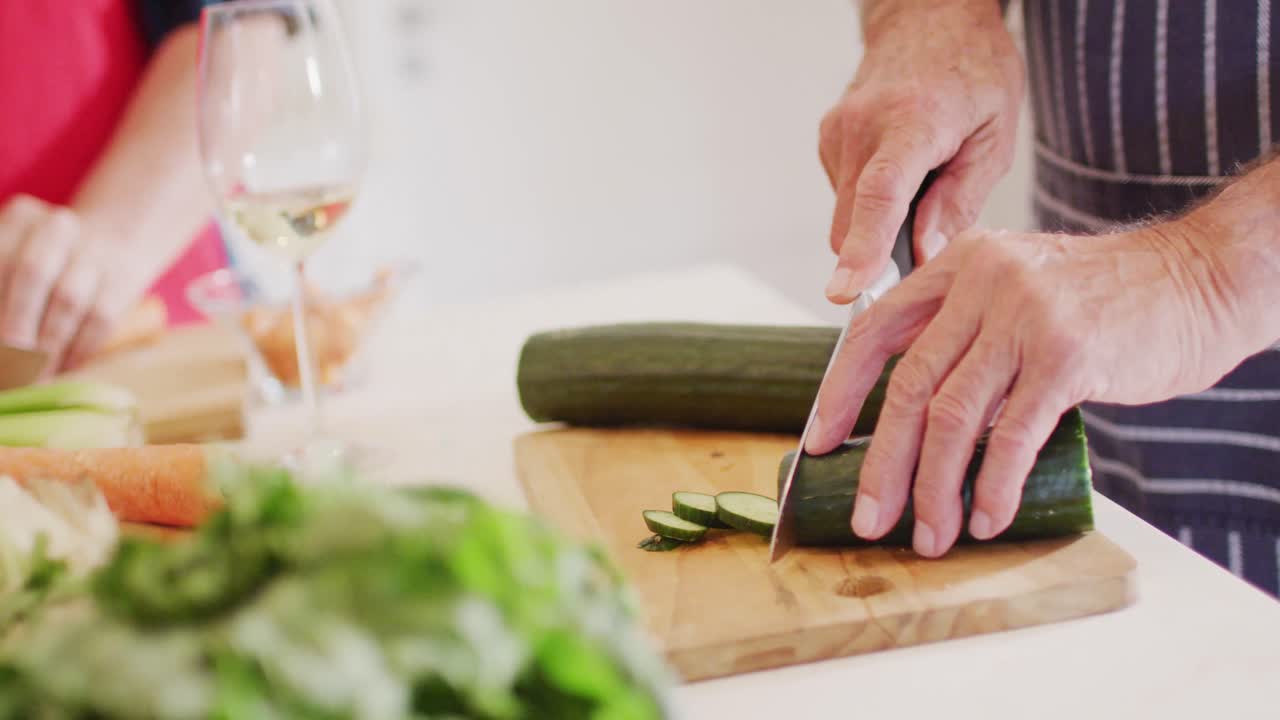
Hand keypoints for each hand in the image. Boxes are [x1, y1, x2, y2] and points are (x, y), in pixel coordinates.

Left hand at [0, 195, 140, 370]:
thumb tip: (1, 345)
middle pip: (32, 275)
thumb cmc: (50, 260)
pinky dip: (80, 347)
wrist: (114, 241)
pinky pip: (101, 318)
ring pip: (68, 301)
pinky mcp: (124, 279)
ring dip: (48, 345)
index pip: (0, 259)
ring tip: (35, 376)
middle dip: (17, 324)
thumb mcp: (17, 255)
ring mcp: (96, 252)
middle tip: (9, 366)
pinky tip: (66, 367)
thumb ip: (6, 292)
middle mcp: (59, 227)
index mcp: (22, 216)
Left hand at [804, 222, 1255, 557]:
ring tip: (930, 536)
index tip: (819, 444)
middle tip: (869, 519)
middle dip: (882, 463)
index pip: (875, 331)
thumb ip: (967, 333)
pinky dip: (992, 486)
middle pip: (908, 386)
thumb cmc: (1106, 301)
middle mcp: (982, 283)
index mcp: (959, 265)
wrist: (1200, 278)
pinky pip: (1012, 436)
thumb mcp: (1019, 288)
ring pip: (952, 417)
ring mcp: (1024, 316)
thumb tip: (913, 416)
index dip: (841, 393)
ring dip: (933, 489)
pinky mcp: (1067, 356)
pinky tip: (984, 518)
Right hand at [819, 0, 1022, 301]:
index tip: (848, 288)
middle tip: (926, 245)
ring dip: (878, 224)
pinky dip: (870, 202)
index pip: (881, 193)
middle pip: (853, 222)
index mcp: (913, 121)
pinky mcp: (827, 139)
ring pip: (846, 216)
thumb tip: (925, 257)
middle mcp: (863, 125)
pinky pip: (844, 197)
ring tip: (922, 183)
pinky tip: (902, 171)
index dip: (865, 248)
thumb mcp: (993, 138)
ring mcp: (838, 131)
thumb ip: (958, 203)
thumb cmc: (972, 71)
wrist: (929, 18)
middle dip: (880, 253)